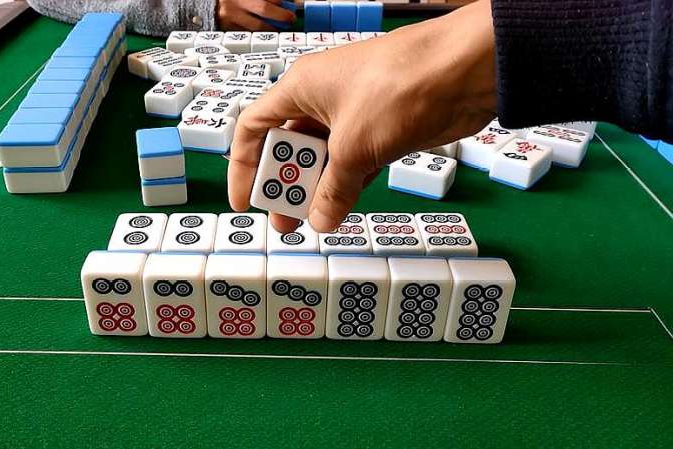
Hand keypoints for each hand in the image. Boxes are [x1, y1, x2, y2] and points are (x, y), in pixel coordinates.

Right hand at [228, 0, 497, 232]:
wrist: (466, 71)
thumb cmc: (400, 88)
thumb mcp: (353, 147)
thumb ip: (332, 189)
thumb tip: (320, 220)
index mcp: (300, 89)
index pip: (255, 128)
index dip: (243, 165)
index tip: (246, 201)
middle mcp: (322, 100)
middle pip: (289, 147)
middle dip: (284, 185)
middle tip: (284, 222)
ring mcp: (353, 115)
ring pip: (323, 160)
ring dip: (316, 191)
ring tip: (310, 223)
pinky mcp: (381, 131)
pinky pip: (353, 164)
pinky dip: (346, 187)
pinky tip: (339, 211)